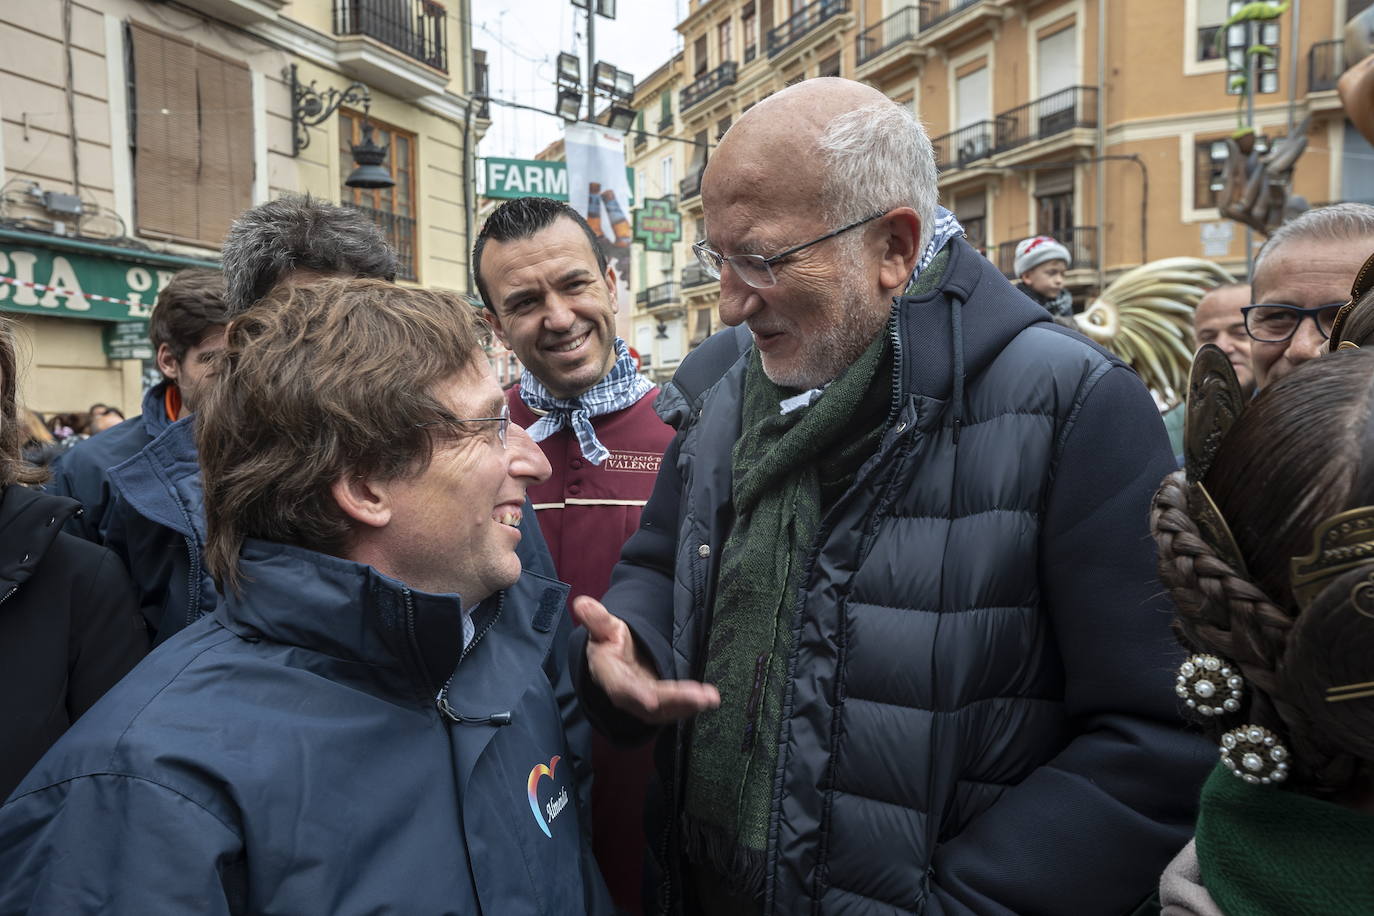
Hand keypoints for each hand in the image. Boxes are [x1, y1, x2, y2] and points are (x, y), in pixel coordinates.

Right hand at [571, 596, 719, 724]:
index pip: (621, 687)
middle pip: (651, 701)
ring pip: (665, 709)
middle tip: (701, 697)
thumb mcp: (603, 627)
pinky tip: (708, 701)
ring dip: (688, 705)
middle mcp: (627, 693)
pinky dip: (691, 707)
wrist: (614, 659)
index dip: (635, 694)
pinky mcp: (658, 706)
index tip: (651, 700)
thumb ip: (596, 618)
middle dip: (676, 700)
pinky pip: (673, 709)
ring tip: (710, 699)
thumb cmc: (608, 641)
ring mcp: (643, 702)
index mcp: (609, 674)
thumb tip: (582, 603)